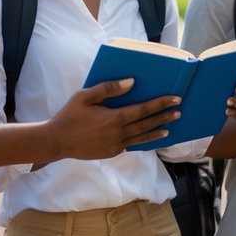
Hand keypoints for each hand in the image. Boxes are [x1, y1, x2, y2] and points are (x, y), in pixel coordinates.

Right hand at [50, 78, 180, 158]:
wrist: (56, 141)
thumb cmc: (69, 115)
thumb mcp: (86, 96)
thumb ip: (109, 88)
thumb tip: (131, 82)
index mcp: (115, 118)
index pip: (145, 109)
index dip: (161, 104)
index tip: (175, 99)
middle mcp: (119, 133)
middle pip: (147, 124)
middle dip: (164, 117)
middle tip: (179, 112)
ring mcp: (116, 145)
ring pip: (142, 138)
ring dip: (156, 132)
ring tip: (169, 129)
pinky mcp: (111, 152)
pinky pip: (131, 144)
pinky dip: (142, 140)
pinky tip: (147, 137)